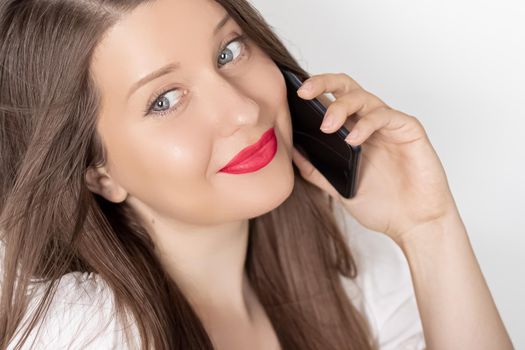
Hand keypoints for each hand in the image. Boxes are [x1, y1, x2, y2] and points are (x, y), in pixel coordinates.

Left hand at [291, 72, 458, 243]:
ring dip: (341, 107)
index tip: (292, 96)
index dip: (313, 92)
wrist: (414, 224)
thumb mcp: (338, 188)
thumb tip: (291, 152)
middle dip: (323, 83)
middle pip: (346, 87)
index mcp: (353, 132)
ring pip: (364, 97)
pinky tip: (354, 139)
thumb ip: (316, 170)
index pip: (331, 100)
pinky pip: (386, 116)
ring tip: (327, 126)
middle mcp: (370, 123)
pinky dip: (366, 124)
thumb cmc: (382, 206)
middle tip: (304, 92)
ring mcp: (390, 125)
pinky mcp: (409, 130)